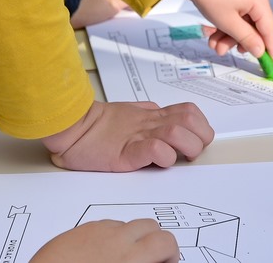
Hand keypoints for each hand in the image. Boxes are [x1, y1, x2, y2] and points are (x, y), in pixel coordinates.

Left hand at [30, 219, 179, 262]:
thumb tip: (156, 262)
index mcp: (131, 258)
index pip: (166, 242)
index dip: (171, 254)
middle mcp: (116, 240)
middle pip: (150, 225)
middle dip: (154, 241)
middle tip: (148, 260)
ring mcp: (96, 232)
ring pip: (126, 224)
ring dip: (131, 238)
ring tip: (120, 258)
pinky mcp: (77, 231)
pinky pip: (103, 225)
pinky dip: (108, 236)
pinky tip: (98, 255)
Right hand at [43, 100, 213, 170]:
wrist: (71, 128)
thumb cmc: (96, 126)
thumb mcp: (129, 114)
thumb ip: (148, 115)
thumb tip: (162, 116)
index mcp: (152, 116)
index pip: (190, 112)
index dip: (200, 127)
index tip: (196, 141)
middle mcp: (150, 123)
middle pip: (191, 118)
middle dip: (201, 137)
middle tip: (192, 153)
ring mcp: (139, 135)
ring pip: (178, 131)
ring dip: (186, 147)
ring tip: (179, 157)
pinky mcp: (126, 151)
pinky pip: (154, 148)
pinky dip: (163, 156)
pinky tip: (158, 160)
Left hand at [176, 0, 272, 60]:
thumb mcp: (227, 22)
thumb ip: (247, 39)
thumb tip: (261, 51)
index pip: (269, 29)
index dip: (271, 48)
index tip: (272, 64)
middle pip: (255, 26)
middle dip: (239, 41)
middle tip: (224, 51)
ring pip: (244, 21)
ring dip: (229, 35)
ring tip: (214, 43)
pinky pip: (237, 13)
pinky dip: (227, 24)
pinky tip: (213, 32)